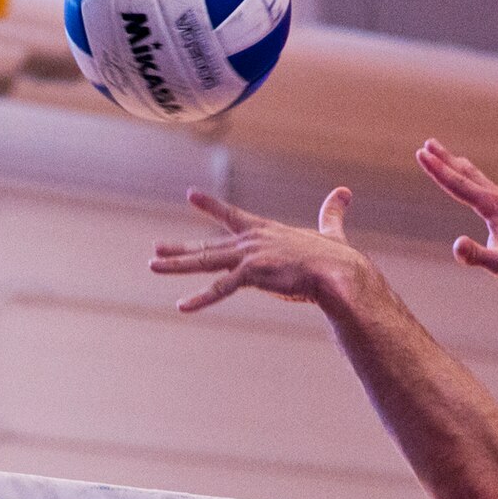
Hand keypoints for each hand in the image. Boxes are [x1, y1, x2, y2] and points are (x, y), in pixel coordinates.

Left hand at [149, 188, 378, 312]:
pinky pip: (220, 289)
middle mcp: (251, 241)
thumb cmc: (336, 258)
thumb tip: (344, 192)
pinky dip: (201, 299)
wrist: (339, 272)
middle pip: (208, 246)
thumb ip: (331, 215)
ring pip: (205, 261)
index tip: (191, 195)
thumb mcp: (329, 232)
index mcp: (265, 231)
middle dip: (180, 248)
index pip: (231, 214)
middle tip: (156, 249)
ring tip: (153, 266)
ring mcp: (249, 256)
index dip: (210, 205)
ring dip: (177, 264)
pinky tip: (183, 306)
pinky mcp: (251, 274)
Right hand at [416, 140, 497, 294]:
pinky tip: (480, 188)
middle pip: (469, 175)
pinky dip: (478, 182)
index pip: (460, 185)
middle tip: (428, 144)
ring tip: (451, 157)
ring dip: (462, 168)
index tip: (420, 153)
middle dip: (446, 160)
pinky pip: (491, 190)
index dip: (437, 170)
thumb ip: (477, 256)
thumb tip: (456, 246)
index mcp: (496, 208)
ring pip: (481, 181)